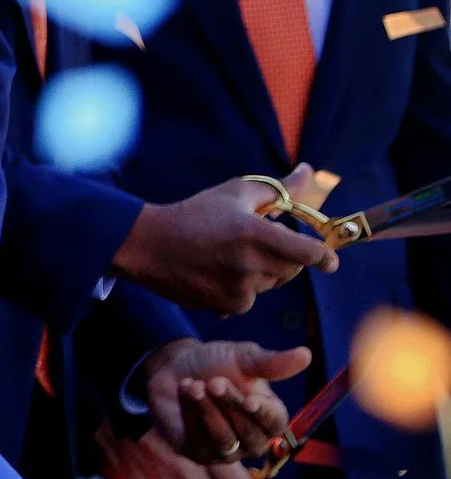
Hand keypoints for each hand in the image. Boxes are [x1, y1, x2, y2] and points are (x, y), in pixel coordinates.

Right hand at [112, 167, 337, 315]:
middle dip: (285, 256)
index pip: (309, 254)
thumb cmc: (195, 214)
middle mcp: (250, 263)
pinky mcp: (228, 306)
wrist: (148, 245)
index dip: (324, 257)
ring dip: (263, 271)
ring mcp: (239, 288)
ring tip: (230, 256)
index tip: (329, 260)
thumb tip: (309, 171)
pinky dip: (243, 287)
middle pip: (293, 269)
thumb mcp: (235, 194)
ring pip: (272, 283)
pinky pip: (251, 298)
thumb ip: (279, 188)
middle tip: (258, 243)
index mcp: (255, 233)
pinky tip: (218, 272)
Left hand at [134, 338, 310, 461]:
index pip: (275, 424)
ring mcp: (226, 452)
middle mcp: (252, 441)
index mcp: (269, 417)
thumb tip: (306, 354)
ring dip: (207, 411)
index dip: (263, 413)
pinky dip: (190, 416)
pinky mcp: (198, 454)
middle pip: (249, 434)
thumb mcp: (242, 358)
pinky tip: (184, 393)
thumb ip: (272, 363)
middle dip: (229, 406)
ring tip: (193, 385)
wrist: (174, 366)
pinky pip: (198, 444)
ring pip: (224, 441)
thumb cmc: (216, 364)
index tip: (250, 399)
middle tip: (214, 381)